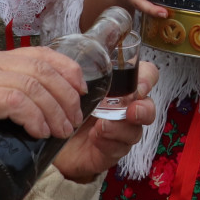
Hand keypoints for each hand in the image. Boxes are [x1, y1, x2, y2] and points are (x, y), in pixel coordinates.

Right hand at [0, 46, 87, 148]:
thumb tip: (41, 117)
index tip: (83, 90)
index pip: (42, 54)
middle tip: (73, 121)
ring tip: (60, 131)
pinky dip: (32, 116)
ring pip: (33, 85)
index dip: (68, 69)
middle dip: (66, 95)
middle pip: (43, 70)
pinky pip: (13, 101)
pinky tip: (39, 131)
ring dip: (53, 110)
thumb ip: (7, 98)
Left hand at [53, 61, 159, 182]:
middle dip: (144, 110)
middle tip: (131, 111)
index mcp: (121, 86)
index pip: (147, 76)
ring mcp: (121, 131)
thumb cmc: (66, 103)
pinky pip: (119, 148)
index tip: (139, 86)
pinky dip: (108, 142)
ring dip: (120, 127)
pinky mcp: (112, 150)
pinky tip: (95, 137)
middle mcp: (126, 108)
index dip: (148, 79)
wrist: (51, 137)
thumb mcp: (73, 82)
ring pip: (135, 131)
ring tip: (102, 125)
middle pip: (149, 107)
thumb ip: (83, 68)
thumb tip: (91, 49)